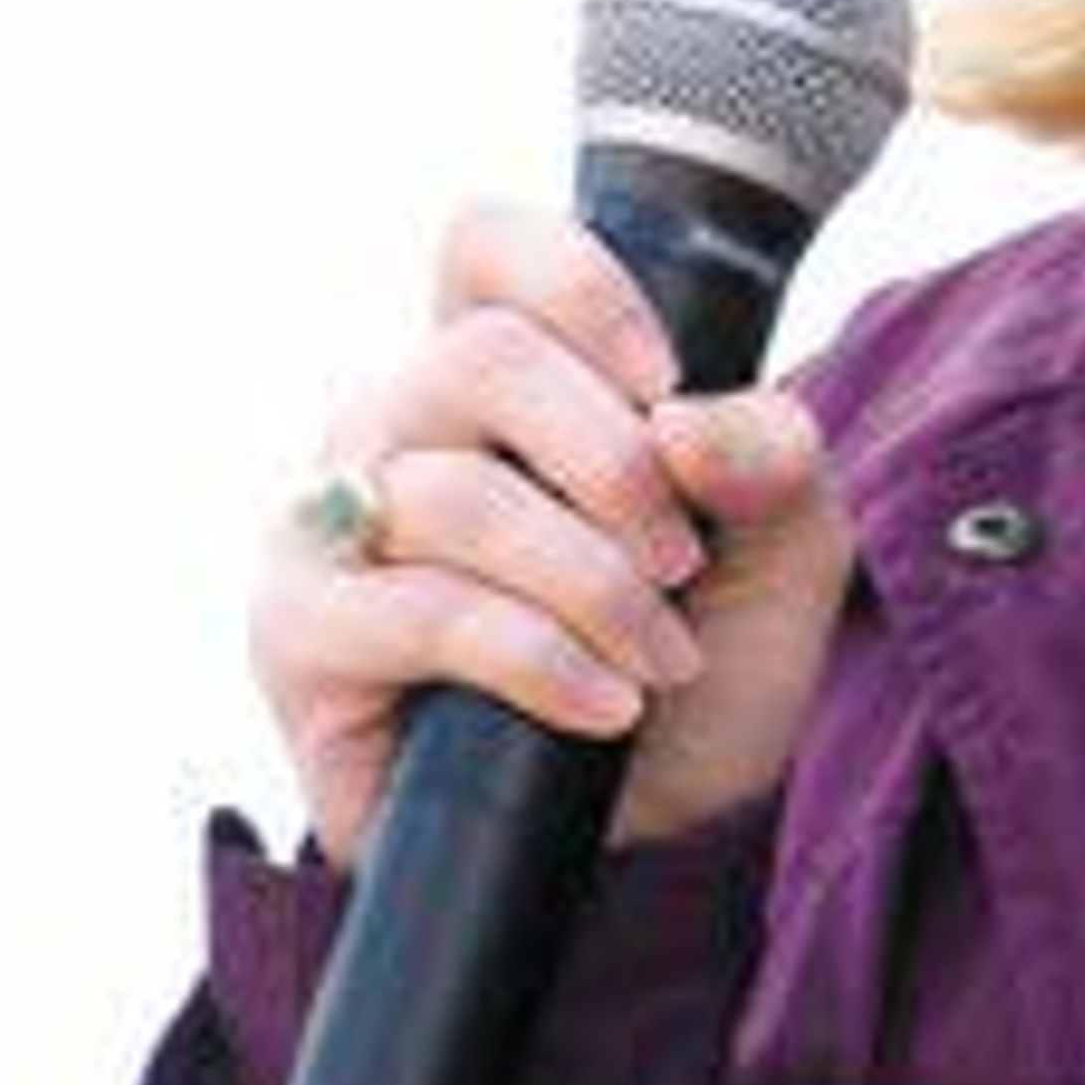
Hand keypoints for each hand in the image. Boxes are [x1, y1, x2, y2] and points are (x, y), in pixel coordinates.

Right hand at [254, 198, 853, 866]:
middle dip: (615, 463)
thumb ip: (772, 458)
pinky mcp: (301, 637)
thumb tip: (690, 424)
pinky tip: (604, 703)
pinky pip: (416, 612)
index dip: (579, 284)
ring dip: (591, 582)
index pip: (484, 246)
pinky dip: (536, 657)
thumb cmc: (692, 666)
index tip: (667, 385)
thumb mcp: (783, 553)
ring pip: (456, 492)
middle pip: (483, 355)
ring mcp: (333, 526)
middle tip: (683, 559)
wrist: (643, 838)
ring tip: (658, 654)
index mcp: (497, 377)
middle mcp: (394, 427)